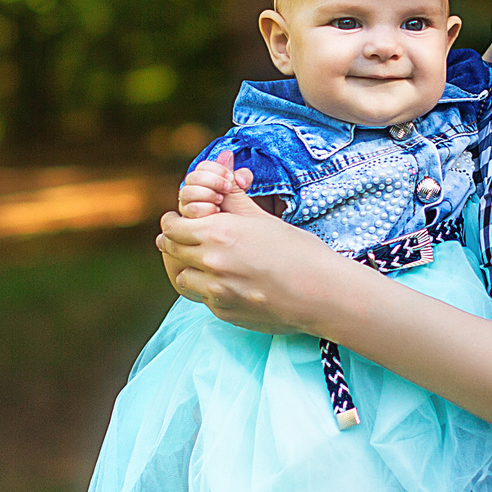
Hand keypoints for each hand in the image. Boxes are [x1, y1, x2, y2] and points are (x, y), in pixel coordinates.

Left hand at [157, 169, 343, 333]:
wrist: (320, 293)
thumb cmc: (298, 251)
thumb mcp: (263, 220)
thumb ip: (233, 202)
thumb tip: (221, 180)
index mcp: (219, 232)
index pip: (172, 227)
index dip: (173, 222)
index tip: (178, 220)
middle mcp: (211, 262)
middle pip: (171, 250)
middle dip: (176, 242)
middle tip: (188, 238)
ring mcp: (215, 291)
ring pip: (182, 277)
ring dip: (190, 268)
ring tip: (207, 263)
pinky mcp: (224, 312)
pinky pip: (203, 297)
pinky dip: (209, 288)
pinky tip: (230, 282)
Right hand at [177, 150, 252, 218]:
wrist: (241, 231)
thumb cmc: (242, 209)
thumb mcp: (244, 190)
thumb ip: (239, 175)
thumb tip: (227, 155)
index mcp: (206, 180)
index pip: (203, 166)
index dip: (216, 168)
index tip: (231, 177)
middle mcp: (193, 191)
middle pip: (192, 177)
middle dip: (212, 181)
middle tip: (227, 187)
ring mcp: (187, 206)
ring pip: (186, 192)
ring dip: (206, 193)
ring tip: (220, 199)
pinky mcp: (187, 220)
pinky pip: (188, 210)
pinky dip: (203, 208)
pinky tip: (216, 211)